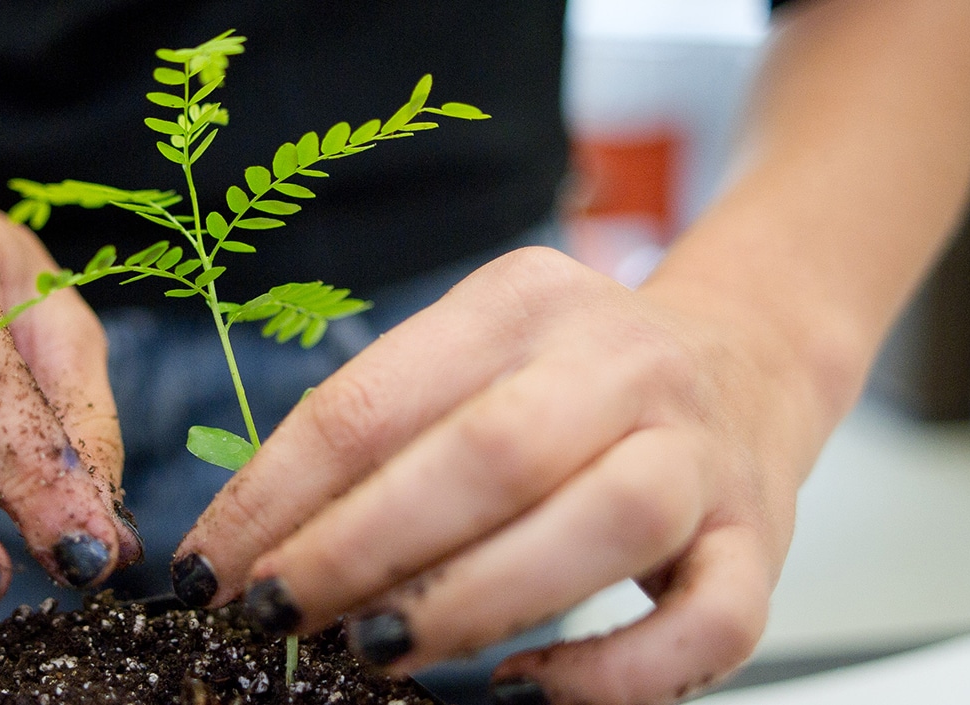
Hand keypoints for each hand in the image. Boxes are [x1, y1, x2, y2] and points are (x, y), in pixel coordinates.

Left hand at [173, 247, 839, 703]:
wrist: (749, 360)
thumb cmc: (573, 384)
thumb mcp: (473, 362)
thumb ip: (381, 436)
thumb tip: (251, 548)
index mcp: (523, 302)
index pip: (373, 400)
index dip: (276, 494)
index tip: (210, 567)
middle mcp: (621, 363)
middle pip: (484, 456)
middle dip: (358, 549)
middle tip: (279, 615)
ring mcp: (700, 453)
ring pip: (601, 524)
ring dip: (471, 602)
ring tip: (375, 652)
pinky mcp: (759, 542)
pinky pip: (709, 623)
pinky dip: (612, 674)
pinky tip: (524, 690)